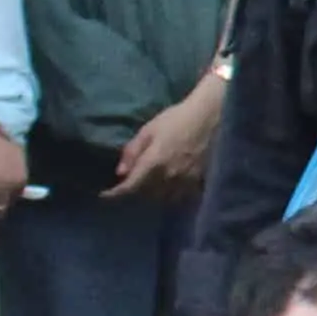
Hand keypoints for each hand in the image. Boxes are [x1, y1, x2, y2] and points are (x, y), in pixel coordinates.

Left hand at [103, 69, 224, 203]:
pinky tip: (171, 187)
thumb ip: (133, 151)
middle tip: (132, 183)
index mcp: (153, 163)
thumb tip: (120, 173)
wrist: (212, 116)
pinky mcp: (200, 182)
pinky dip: (172, 194)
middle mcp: (168, 177)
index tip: (104, 195)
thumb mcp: (149, 129)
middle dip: (136, 191)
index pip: (130, 187)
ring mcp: (186, 182)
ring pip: (164, 199)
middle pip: (146, 195)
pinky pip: (182, 196)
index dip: (115, 194)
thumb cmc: (178, 118)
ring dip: (154, 195)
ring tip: (151, 187)